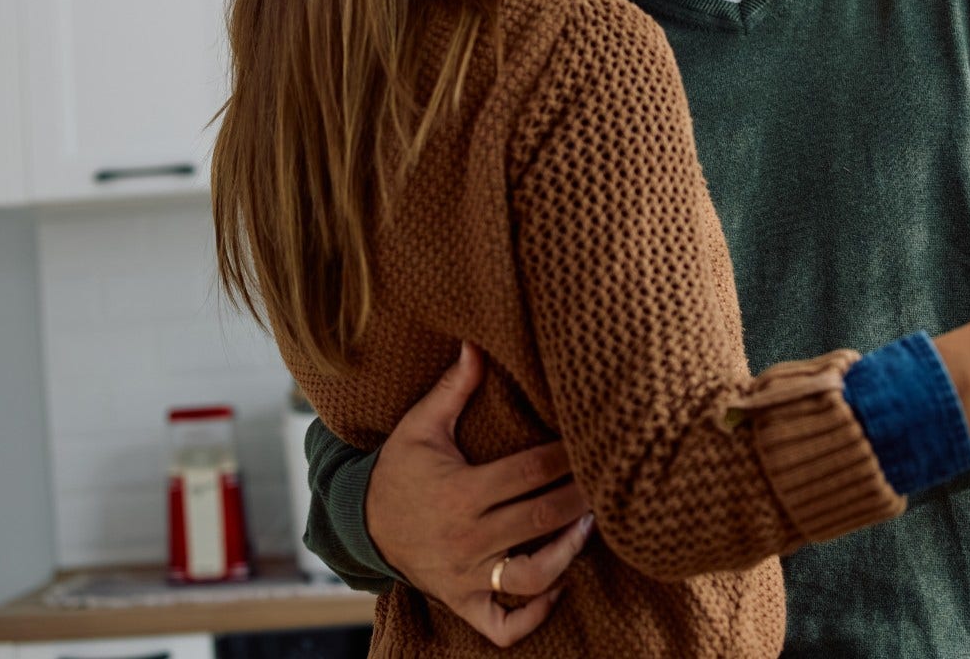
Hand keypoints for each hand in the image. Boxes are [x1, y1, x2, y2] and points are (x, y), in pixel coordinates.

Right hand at [365, 341, 594, 645]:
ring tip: (588, 526)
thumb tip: (476, 344)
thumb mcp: (420, 426)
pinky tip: (558, 586)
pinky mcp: (462, 601)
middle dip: (579, 501)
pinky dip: (532, 615)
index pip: (528, 473)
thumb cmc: (398, 470)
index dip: (565, 459)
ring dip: (567, 555)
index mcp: (460, 491)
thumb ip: (453, 388)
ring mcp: (465, 576)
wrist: (361, 524)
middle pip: (539, 520)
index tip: (591, 444)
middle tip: (609, 482)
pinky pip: (502, 625)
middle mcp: (465, 537)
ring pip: (530, 577)